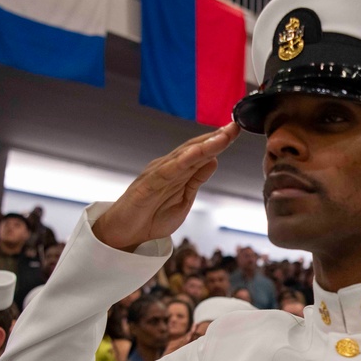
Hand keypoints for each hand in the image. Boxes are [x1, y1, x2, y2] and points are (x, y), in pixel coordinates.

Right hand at [93, 124, 240, 250]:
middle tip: (235, 127)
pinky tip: (197, 153)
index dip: (218, 142)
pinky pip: (168, 170)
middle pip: (195, 149)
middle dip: (216, 138)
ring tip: (223, 136)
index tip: (236, 131)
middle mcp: (168, 167)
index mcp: (178, 171)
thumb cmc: (152, 217)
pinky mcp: (147, 184)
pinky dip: (183, 160)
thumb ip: (196, 180)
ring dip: (205, 145)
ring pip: (184, 156)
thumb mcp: (184, 200)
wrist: (124, 234)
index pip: (201, 153)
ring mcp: (158, 174)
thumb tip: (214, 161)